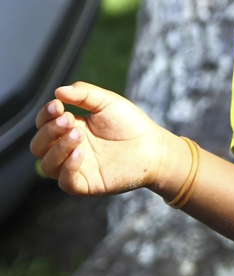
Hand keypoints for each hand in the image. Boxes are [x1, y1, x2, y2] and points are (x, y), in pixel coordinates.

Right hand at [30, 82, 165, 195]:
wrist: (152, 146)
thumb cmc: (130, 123)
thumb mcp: (106, 102)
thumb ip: (83, 94)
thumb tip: (58, 91)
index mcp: (71, 127)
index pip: (44, 124)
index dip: (45, 115)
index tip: (57, 105)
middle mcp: (68, 149)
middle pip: (38, 146)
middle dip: (48, 131)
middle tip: (68, 119)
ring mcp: (76, 167)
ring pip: (47, 165)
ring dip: (57, 148)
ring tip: (78, 133)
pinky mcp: (86, 184)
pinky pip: (65, 182)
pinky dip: (67, 167)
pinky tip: (80, 152)